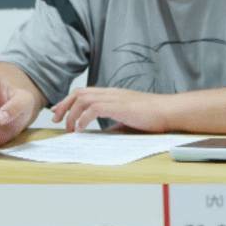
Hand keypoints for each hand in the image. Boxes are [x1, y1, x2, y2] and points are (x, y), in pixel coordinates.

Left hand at [50, 87, 171, 132]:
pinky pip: (93, 109)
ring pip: (83, 99)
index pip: (84, 92)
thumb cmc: (154, 116)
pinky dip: (83, 119)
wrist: (170, 111)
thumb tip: (104, 133)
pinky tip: (81, 128)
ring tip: (69, 128)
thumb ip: (114, 124)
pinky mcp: (119, 106)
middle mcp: (111, 93)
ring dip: (72, 114)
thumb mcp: (128, 120)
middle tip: (55, 118)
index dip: (68, 101)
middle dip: (63, 105)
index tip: (59, 112)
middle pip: (79, 93)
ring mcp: (115, 98)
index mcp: (112, 94)